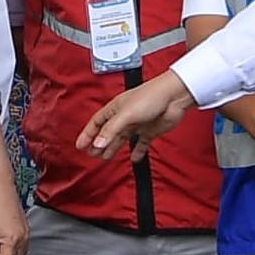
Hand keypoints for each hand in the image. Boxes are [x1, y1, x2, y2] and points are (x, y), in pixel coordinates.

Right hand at [80, 73, 195, 154]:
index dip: (87, 134)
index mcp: (115, 108)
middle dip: (98, 143)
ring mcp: (138, 124)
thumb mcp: (126, 114)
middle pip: (107, 132)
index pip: (96, 123)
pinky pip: (141, 143)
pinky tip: (134, 158)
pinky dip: (138, 152)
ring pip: (122, 139)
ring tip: (105, 158)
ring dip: (113, 148)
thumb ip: (112, 129)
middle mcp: (125, 116)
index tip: (80, 145)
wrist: (174, 96)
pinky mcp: (150, 130)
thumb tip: (98, 143)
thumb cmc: (151, 96)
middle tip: (91, 154)